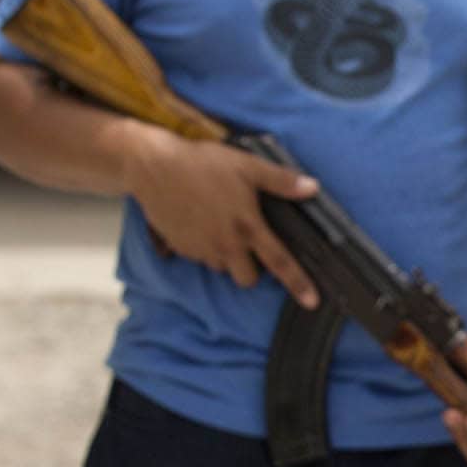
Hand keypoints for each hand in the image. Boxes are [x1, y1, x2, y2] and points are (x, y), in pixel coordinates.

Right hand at [124, 131, 319, 306]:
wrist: (154, 167)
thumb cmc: (204, 164)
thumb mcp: (248, 166)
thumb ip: (281, 181)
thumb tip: (313, 188)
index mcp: (247, 227)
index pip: (279, 262)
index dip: (299, 283)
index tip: (312, 302)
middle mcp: (225, 245)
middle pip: (247, 278)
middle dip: (252, 268)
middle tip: (249, 242)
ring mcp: (200, 250)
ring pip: (222, 268)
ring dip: (227, 256)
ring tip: (222, 226)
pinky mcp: (180, 249)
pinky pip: (200, 258)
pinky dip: (205, 247)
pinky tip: (201, 223)